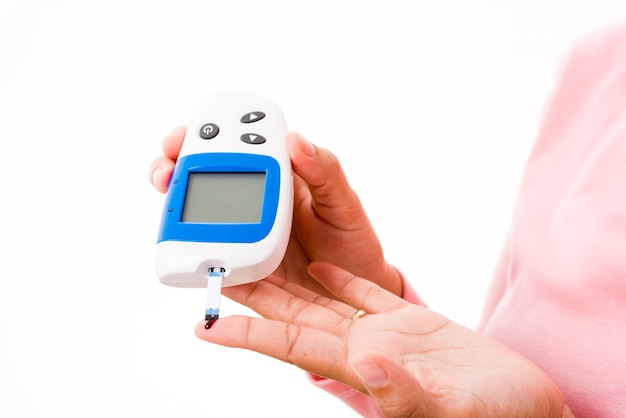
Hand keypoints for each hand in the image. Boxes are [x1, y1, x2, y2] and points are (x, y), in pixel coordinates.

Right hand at [148, 127, 402, 296]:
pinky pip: (209, 257)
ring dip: (173, 206)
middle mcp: (253, 200)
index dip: (207, 134)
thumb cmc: (350, 241)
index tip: (189, 133)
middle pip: (204, 175)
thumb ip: (324, 171)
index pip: (236, 145)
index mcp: (278, 176)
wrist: (354, 293)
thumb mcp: (344, 203)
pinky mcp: (239, 266)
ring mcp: (241, 232)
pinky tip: (183, 253)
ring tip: (169, 210)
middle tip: (165, 171)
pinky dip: (189, 254)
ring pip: (197, 213)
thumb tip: (294, 139)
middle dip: (174, 166)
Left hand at [196, 262, 570, 417]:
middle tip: (217, 274)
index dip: (248, 334)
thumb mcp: (450, 408)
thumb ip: (404, 391)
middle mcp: (365, 349)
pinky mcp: (410, 322)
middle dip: (255, 296)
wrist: (528, 408)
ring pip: (324, 300)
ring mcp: (385, 334)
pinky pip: (364, 294)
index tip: (204, 325)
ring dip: (289, 280)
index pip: (291, 346)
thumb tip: (366, 362)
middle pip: (296, 317)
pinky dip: (341, 278)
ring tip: (258, 258)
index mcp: (364, 368)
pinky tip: (320, 262)